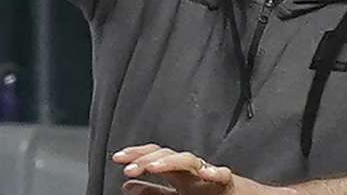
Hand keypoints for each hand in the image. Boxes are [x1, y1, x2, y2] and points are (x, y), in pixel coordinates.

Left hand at [114, 144, 236, 194]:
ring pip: (189, 160)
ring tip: (153, 168)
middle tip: (128, 167)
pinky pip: (223, 176)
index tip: (116, 158)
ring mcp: (209, 176)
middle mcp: (191, 170)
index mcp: (178, 173)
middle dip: (146, 158)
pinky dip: (215, 173)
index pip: (154, 156)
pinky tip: (206, 173)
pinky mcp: (230, 185)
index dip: (136, 155)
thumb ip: (154, 192)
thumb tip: (127, 186)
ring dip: (170, 162)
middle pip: (167, 154)